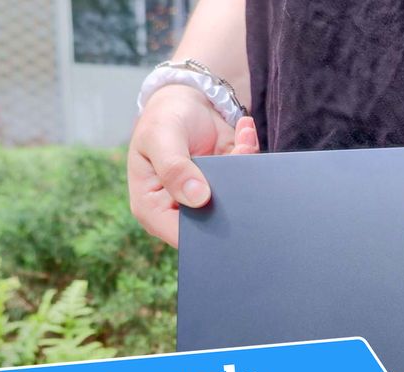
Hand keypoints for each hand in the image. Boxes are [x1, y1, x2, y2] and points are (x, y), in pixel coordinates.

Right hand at [127, 84, 259, 246]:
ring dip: (245, 174)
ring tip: (241, 143)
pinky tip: (245, 132)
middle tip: (240, 169)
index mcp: (152, 208)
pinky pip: (248, 181)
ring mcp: (208, 200)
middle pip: (213, 227)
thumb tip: (198, 198)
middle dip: (233, 202)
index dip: (205, 233)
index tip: (223, 207)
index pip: (181, 237)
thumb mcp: (160, 137)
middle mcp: (181, 210)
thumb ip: (174, 167)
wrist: (184, 101)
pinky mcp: (228, 186)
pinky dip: (251, 155)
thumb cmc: (162, 120)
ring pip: (237, 205)